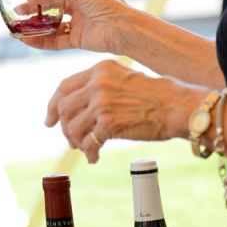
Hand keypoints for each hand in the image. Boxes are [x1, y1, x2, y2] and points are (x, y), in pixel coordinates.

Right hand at [15, 0, 132, 54]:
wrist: (121, 29)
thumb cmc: (105, 3)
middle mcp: (79, 5)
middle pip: (50, 5)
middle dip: (33, 6)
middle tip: (18, 8)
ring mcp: (77, 23)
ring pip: (51, 24)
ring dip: (34, 25)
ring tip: (18, 26)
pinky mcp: (77, 40)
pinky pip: (54, 41)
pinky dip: (40, 41)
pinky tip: (27, 39)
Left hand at [45, 60, 195, 162]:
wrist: (177, 107)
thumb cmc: (157, 96)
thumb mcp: (124, 79)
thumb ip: (101, 87)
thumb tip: (79, 108)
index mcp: (100, 69)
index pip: (64, 87)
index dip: (53, 106)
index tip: (50, 120)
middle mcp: (97, 83)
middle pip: (64, 108)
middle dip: (64, 128)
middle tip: (71, 141)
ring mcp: (101, 103)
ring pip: (73, 127)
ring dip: (77, 142)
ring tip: (86, 149)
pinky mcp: (108, 124)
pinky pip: (88, 142)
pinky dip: (90, 153)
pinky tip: (95, 157)